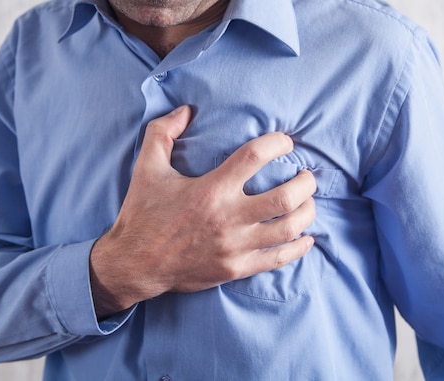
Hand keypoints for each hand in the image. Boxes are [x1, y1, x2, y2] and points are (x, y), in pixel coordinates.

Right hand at [89, 105, 315, 317]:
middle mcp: (228, 218)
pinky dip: (299, 247)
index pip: (255, 157)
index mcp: (210, 190)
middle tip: (306, 175)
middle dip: (305, 182)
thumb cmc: (142, 215)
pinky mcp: (236, 269)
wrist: (135, 265)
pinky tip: (307, 237)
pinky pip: (278, 259)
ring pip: (289, 228)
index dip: (277, 143)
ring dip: (307, 211)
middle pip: (286, 197)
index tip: (285, 142)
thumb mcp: (146, 168)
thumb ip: (162, 132)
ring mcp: (235, 246)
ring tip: (308, 201)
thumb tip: (186, 110)